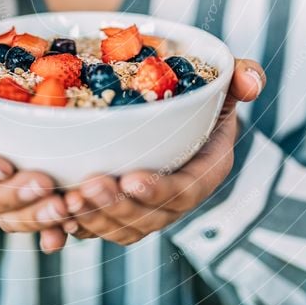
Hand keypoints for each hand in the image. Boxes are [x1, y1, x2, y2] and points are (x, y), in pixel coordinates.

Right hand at [0, 63, 70, 252]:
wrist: (28, 86)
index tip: (4, 166)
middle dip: (12, 198)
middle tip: (45, 184)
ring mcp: (0, 194)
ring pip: (8, 218)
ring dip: (34, 218)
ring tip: (63, 207)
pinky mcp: (28, 203)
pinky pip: (35, 228)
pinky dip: (49, 233)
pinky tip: (66, 232)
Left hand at [61, 58, 265, 246]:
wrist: (170, 105)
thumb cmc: (198, 92)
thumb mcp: (223, 79)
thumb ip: (240, 76)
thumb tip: (251, 81)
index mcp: (205, 170)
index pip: (186, 190)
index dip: (160, 190)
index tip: (131, 178)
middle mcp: (175, 197)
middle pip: (149, 218)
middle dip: (117, 208)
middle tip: (86, 188)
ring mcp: (146, 208)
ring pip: (121, 228)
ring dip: (93, 220)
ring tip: (66, 201)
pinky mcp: (118, 210)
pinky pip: (98, 228)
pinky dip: (76, 227)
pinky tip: (54, 218)